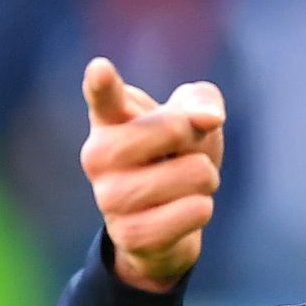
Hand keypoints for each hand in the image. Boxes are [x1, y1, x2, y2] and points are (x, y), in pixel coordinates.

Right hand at [77, 57, 225, 292]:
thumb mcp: (194, 120)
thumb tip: (209, 118)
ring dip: (206, 179)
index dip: (102, 84)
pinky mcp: (129, 235)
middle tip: (183, 152)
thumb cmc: (176, 157)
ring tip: (183, 186)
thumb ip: (201, 102)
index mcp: (109, 120)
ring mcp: (108, 198)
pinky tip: (181, 212)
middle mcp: (97, 156)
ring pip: (195, 172)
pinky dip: (202, 209)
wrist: (166, 222)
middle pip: (173, 129)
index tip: (101, 69)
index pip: (104, 99)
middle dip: (197, 139)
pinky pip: (196, 211)